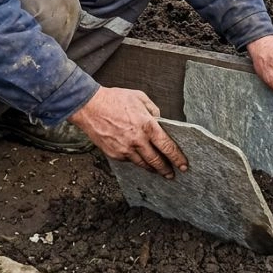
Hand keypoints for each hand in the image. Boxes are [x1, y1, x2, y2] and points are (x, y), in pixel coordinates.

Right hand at [67, 87, 187, 178]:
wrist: (89, 106)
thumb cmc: (114, 99)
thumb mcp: (139, 97)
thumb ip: (153, 110)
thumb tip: (160, 121)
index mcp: (147, 125)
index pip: (167, 146)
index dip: (177, 158)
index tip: (183, 165)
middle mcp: (137, 140)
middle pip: (156, 161)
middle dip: (166, 170)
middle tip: (172, 174)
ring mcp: (124, 149)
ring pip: (142, 164)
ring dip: (152, 169)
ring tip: (158, 171)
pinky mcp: (114, 153)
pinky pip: (128, 160)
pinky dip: (135, 160)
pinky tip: (139, 160)